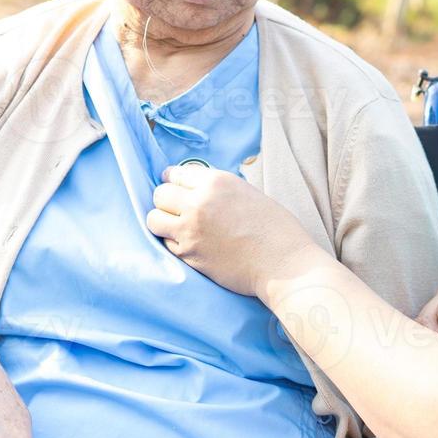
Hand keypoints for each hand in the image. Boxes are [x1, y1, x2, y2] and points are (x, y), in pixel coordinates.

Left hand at [147, 164, 323, 298]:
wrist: (284, 264)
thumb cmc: (275, 229)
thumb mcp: (248, 193)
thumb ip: (218, 190)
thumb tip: (194, 190)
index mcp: (217, 181)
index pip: (175, 173)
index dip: (175, 182)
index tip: (176, 188)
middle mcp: (199, 202)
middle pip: (160, 194)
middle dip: (167, 201)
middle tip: (178, 210)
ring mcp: (191, 230)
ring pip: (154, 219)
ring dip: (163, 222)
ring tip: (178, 227)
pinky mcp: (189, 255)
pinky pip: (166, 243)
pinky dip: (174, 243)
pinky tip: (191, 244)